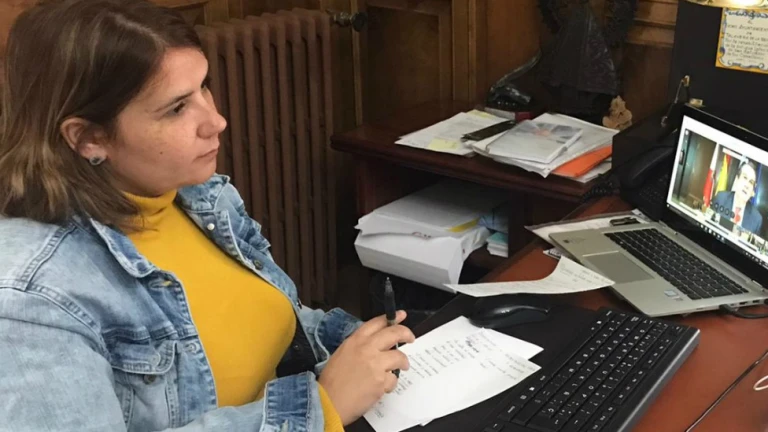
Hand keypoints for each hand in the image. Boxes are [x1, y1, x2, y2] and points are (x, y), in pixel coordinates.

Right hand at [318, 310, 414, 424]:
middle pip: (394, 334)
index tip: (401, 315)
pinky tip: (382, 388)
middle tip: (410, 338)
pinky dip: (390, 384)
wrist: (328, 402)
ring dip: (403, 363)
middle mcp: (367, 348)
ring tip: (401, 368)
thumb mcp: (342, 354)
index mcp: (355, 341)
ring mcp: (375, 364)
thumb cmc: (332, 382)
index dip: (391, 318)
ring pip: (399, 357)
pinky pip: (393, 379)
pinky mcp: (381, 381)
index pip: (377, 323)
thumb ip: (359, 347)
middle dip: (406, 333)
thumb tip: (376, 346)